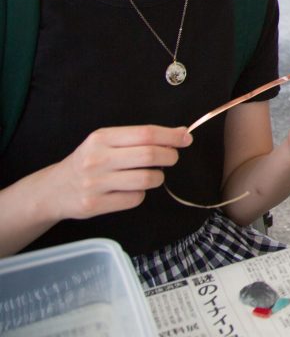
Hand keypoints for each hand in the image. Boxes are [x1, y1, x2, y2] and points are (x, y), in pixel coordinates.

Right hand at [48, 125, 191, 220]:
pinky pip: (135, 199)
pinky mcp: (96, 205)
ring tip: (149, 175)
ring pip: (146, 180)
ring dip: (157, 178)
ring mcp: (95, 183)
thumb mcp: (107, 142)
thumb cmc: (88, 161)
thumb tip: (180, 133)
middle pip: (149, 156)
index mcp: (101, 138)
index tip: (186, 138)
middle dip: (170, 157)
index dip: (171, 136)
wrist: (54, 190)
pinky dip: (140, 194)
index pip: (145, 134)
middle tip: (171, 158)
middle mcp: (97, 159)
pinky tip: (129, 190)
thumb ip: (141, 137)